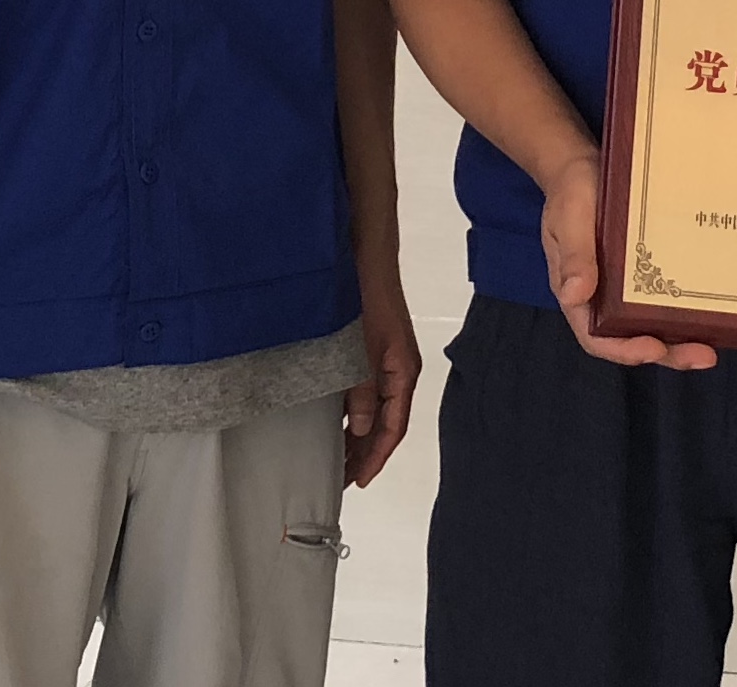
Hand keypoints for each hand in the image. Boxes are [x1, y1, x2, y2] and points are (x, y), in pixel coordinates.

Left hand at [346, 255, 423, 486]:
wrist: (366, 255)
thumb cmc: (367, 298)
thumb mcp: (362, 348)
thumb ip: (361, 389)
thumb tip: (358, 430)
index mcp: (403, 373)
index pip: (393, 427)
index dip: (376, 456)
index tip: (359, 481)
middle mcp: (398, 371)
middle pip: (385, 422)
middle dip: (365, 452)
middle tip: (341, 479)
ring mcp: (386, 361)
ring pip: (375, 409)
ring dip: (358, 433)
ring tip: (335, 457)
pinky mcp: (373, 351)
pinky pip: (365, 391)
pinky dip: (352, 411)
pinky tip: (333, 420)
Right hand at [542, 148, 716, 370]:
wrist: (582, 165)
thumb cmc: (571, 193)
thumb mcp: (569, 220)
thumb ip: (573, 256)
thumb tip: (574, 295)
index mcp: (578, 294)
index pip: (598, 337)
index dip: (625, 350)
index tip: (654, 348)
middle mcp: (602, 299)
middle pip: (632, 339)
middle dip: (667, 353)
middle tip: (702, 357)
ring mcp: (624, 287)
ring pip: (651, 324)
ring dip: (679, 339)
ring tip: (711, 347)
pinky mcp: (644, 270)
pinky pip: (662, 297)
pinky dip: (683, 309)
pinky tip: (709, 309)